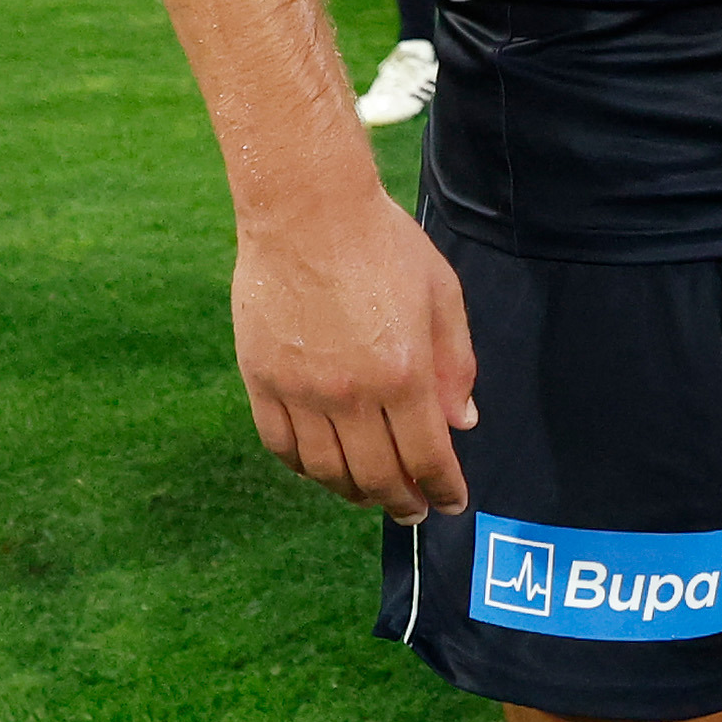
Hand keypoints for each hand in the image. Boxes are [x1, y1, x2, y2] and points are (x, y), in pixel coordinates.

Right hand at [233, 182, 477, 520]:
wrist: (307, 211)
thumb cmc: (384, 245)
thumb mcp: (443, 296)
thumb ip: (456, 365)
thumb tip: (462, 422)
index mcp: (403, 373)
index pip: (427, 456)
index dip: (443, 488)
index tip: (451, 503)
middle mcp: (350, 392)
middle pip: (377, 475)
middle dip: (402, 501)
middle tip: (413, 510)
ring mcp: (299, 390)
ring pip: (325, 470)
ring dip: (353, 492)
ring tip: (372, 494)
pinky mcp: (259, 379)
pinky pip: (280, 445)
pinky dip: (304, 468)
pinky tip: (323, 468)